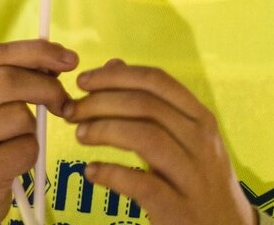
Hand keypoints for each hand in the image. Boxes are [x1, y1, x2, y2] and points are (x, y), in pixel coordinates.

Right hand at [0, 40, 78, 224]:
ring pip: (20, 116)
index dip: (38, 52)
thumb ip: (8, 76)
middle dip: (46, 86)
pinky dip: (29, 154)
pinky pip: (25, 148)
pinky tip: (9, 164)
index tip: (68, 58)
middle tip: (63, 100)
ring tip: (12, 142)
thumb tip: (56, 60)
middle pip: (9, 80)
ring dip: (31, 129)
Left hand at [65, 59, 255, 224]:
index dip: (116, 76)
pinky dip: (111, 174)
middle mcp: (200, 140)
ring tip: (79, 135)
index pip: (156, 80)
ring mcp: (192, 175)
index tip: (84, 80)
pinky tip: (91, 171)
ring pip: (145, 137)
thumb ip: (151, 101)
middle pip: (145, 106)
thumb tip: (113, 65)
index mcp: (200, 117)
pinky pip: (141, 183)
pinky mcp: (179, 208)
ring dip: (104, 130)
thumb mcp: (184, 136)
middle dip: (101, 102)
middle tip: (72, 109)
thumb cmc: (198, 177)